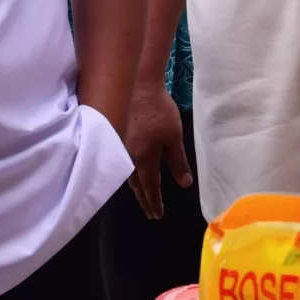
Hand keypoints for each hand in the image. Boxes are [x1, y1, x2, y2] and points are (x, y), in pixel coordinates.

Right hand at [125, 85, 192, 219]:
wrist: (137, 84)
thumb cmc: (159, 110)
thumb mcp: (174, 136)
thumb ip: (178, 161)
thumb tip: (184, 184)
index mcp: (143, 159)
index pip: (149, 187)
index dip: (154, 202)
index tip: (157, 215)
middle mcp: (127, 157)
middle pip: (135, 185)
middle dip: (144, 200)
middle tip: (150, 213)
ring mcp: (118, 147)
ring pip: (126, 175)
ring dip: (135, 189)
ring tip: (142, 197)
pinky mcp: (115, 137)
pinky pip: (120, 163)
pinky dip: (127, 174)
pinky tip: (129, 173)